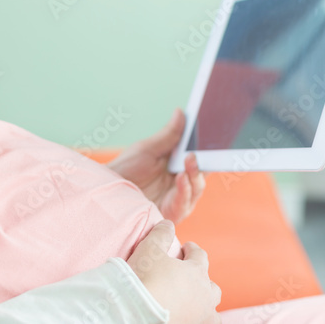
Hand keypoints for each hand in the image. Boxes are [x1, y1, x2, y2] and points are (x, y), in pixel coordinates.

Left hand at [105, 108, 204, 223]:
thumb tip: (181, 111)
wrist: (109, 190)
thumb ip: (168, 135)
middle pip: (202, 173)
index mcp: (180, 167)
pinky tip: (181, 177)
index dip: (210, 148)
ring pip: (197, 187)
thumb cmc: (127, 169)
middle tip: (199, 149)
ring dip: (195, 173)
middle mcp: (183, 184)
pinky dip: (185, 189)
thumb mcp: (148, 148)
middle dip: (204, 161)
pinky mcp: (172, 213)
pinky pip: (184, 202)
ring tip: (190, 159)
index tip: (215, 134)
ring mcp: (179, 199)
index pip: (201, 158)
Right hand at [127, 220, 221, 322]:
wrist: (138, 313)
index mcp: (197, 272)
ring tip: (191, 302)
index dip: (192, 250)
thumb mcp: (149, 249)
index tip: (186, 247)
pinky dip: (199, 320)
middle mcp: (204, 295)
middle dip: (201, 279)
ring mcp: (201, 316)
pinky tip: (189, 318)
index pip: (200, 256)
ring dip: (204, 304)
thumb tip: (168, 224)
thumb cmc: (145, 279)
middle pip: (211, 285)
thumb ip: (161, 234)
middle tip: (187, 276)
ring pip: (212, 310)